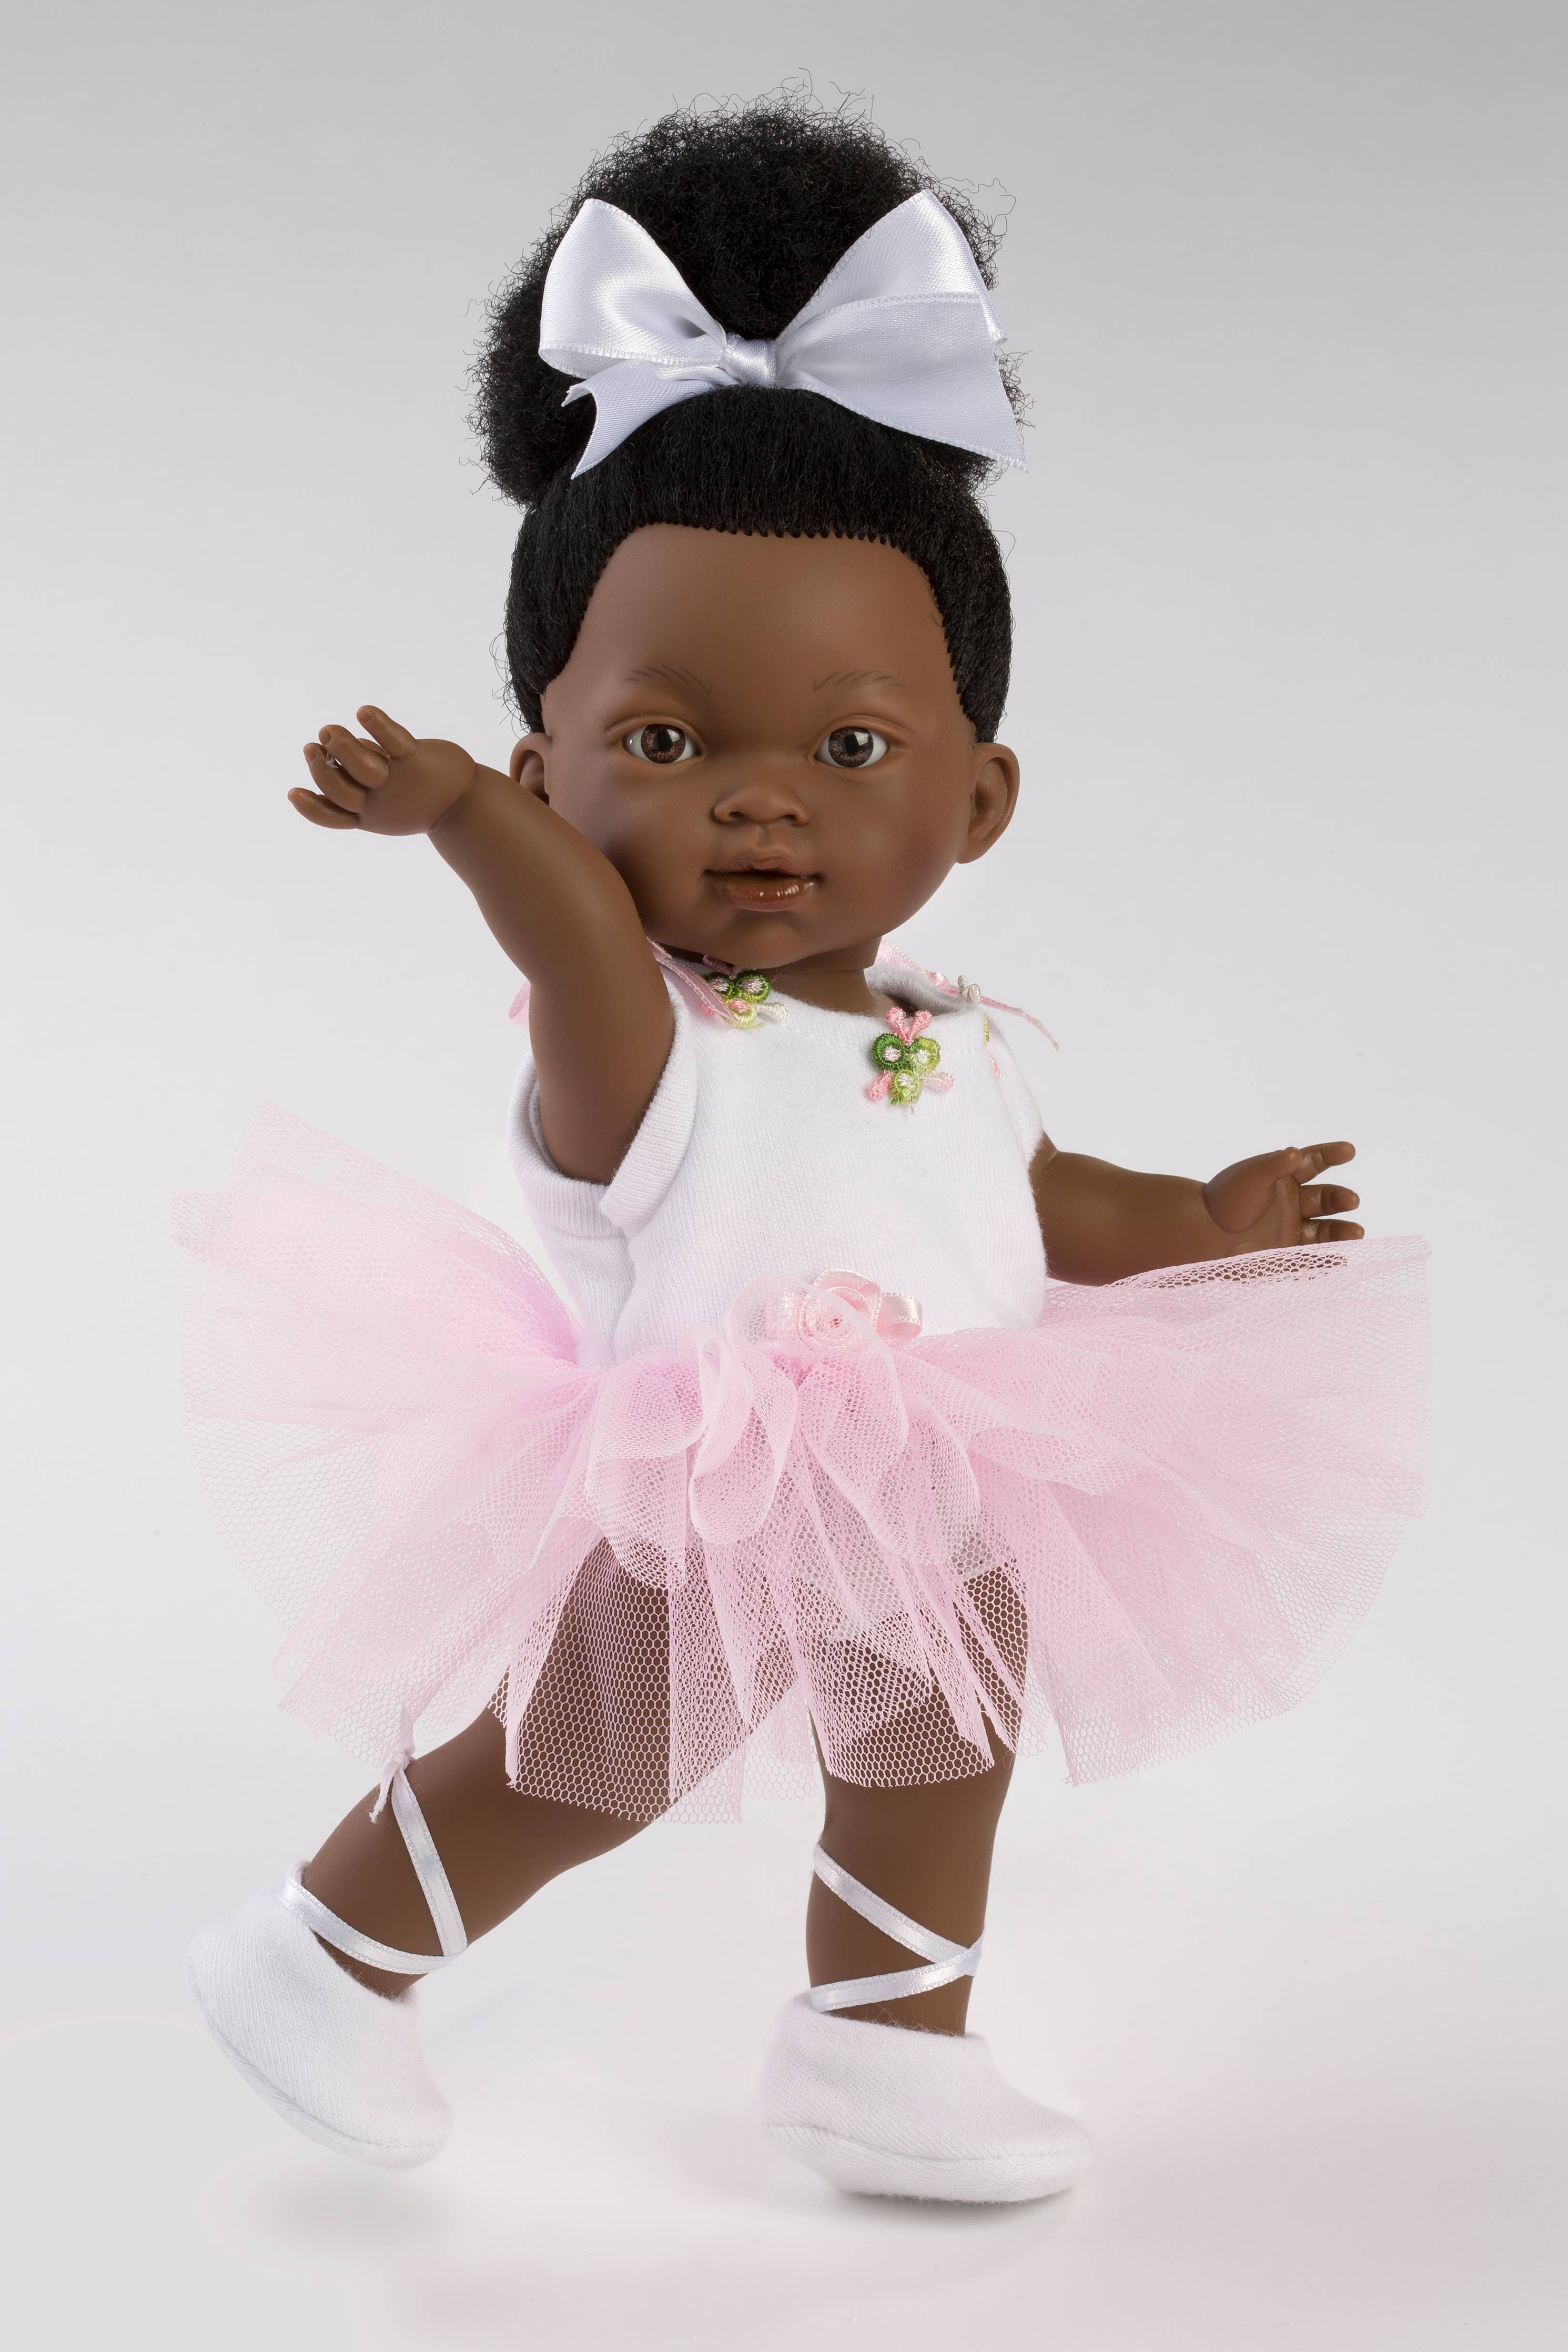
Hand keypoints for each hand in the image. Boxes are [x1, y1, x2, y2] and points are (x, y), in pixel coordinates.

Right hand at [290, 706, 479, 836]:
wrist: (466, 802)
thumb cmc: (419, 798)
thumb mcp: (387, 799)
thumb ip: (358, 776)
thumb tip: (334, 746)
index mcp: (369, 816)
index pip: (333, 818)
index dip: (311, 808)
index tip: (293, 792)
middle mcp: (382, 804)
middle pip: (342, 792)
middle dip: (322, 769)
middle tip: (313, 746)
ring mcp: (399, 783)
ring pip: (364, 768)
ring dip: (343, 747)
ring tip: (329, 731)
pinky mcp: (416, 760)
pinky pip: (395, 742)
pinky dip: (379, 726)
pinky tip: (363, 711)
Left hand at [1202, 1142, 1363, 1251]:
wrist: (1200, 1235)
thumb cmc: (1224, 1201)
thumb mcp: (1250, 1177)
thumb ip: (1275, 1165)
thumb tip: (1296, 1152)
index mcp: (1284, 1179)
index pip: (1314, 1163)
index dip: (1331, 1156)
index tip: (1349, 1151)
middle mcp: (1292, 1204)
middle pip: (1325, 1198)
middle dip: (1340, 1198)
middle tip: (1352, 1200)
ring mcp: (1290, 1232)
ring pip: (1324, 1231)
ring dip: (1342, 1231)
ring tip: (1357, 1233)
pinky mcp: (1284, 1257)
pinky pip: (1310, 1261)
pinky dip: (1326, 1262)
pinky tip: (1340, 1259)